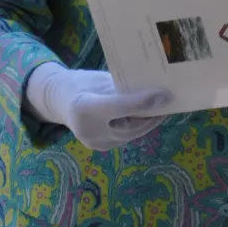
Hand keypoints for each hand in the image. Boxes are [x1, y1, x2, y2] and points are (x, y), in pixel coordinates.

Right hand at [25, 62, 171, 151]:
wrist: (58, 100)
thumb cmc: (81, 83)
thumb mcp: (99, 79)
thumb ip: (121, 87)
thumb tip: (150, 89)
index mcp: (84, 106)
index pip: (118, 106)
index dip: (143, 102)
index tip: (164, 95)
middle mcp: (88, 129)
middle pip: (128, 126)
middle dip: (151, 115)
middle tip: (169, 102)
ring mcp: (94, 142)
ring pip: (129, 134)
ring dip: (147, 122)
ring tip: (163, 109)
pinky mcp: (100, 147)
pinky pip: (125, 137)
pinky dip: (138, 126)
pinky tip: (149, 116)